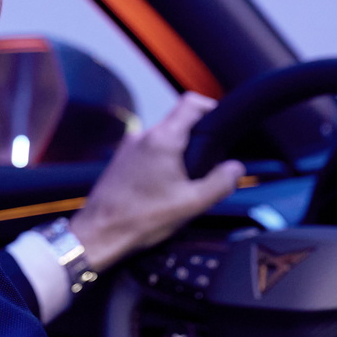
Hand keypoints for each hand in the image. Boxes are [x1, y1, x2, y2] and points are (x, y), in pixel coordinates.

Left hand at [69, 92, 244, 273]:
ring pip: (162, 138)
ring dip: (177, 153)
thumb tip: (236, 168)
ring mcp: (128, 146)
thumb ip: (220, 183)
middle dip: (196, 138)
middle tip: (208, 163)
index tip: (220, 123)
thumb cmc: (142, 218)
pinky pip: (148, 151)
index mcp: (163, 138)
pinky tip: (163, 187)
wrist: (100, 233)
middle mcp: (143, 135)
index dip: (210, 107)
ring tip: (185, 180)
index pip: (191, 102)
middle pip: (178, 122)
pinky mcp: (120, 159)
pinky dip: (160, 161)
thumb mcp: (191, 204)